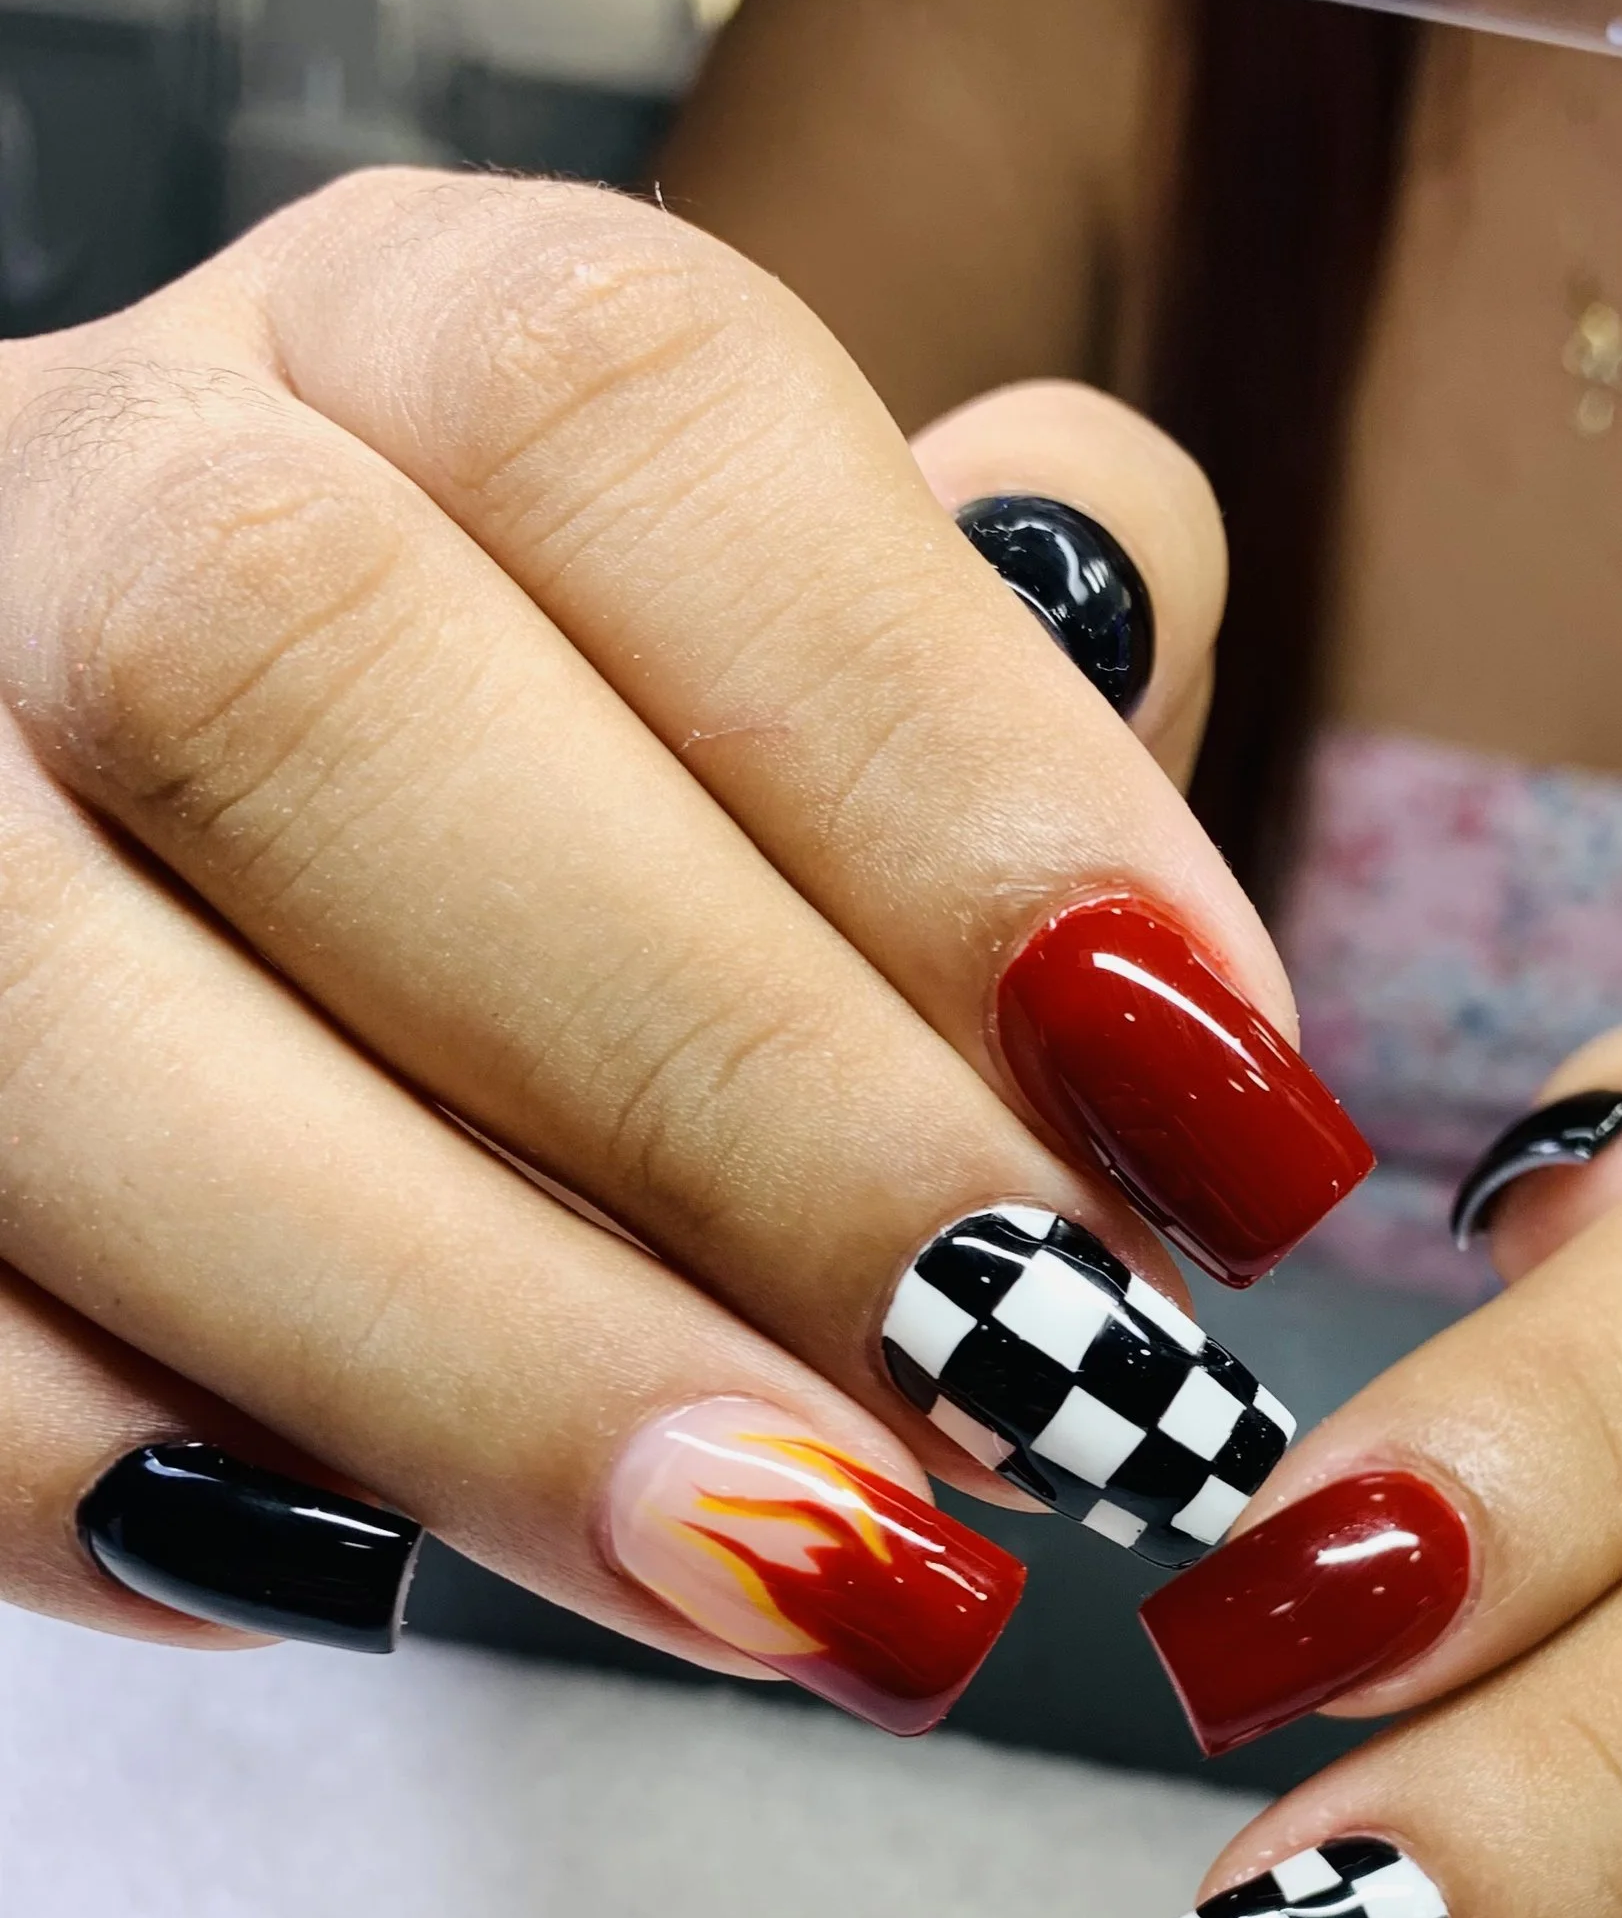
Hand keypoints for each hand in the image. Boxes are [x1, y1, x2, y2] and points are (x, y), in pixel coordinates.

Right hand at [0, 172, 1366, 1722]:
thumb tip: (1160, 976)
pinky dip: (117, 1467)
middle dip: (723, 1082)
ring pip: (53, 1011)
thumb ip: (990, 729)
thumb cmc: (573, 808)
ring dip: (471, 1334)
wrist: (176, 878)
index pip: (629, 402)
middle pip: (308, 680)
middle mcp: (77, 493)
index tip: (1210, 1093)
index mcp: (384, 337)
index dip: (942, 758)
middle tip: (1032, 1374)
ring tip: (817, 1571)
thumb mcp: (799, 693)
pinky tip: (381, 1581)